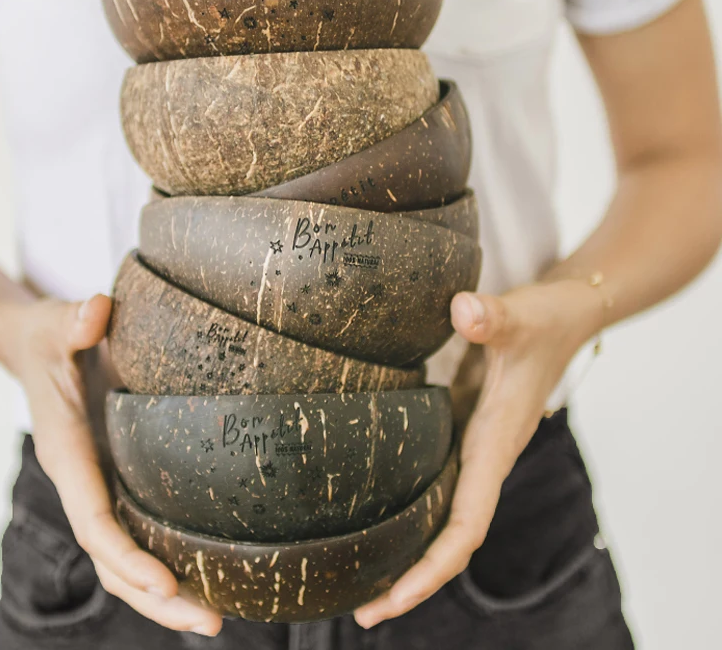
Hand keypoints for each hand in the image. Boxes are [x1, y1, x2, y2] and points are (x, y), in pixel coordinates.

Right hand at [0, 293, 222, 635]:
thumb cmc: (48, 338)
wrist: (35, 346)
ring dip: (166, 591)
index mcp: (68, 453)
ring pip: (127, 554)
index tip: (164, 583)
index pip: (93, 517)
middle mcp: (84, 479)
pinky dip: (167, 558)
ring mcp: (102, 483)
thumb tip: (96, 311)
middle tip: (212, 625)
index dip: (124, 554)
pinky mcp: (118, 476)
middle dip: (155, 596)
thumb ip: (71, 319)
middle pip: (114, 557)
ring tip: (217, 619)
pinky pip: (139, 529)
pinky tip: (208, 573)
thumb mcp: (56, 323)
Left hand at [354, 279, 602, 627]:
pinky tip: (375, 505)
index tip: (393, 598)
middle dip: (410, 578)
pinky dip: (409, 502)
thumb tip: (464, 311)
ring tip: (356, 574)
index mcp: (495, 446)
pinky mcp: (460, 426)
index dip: (432, 567)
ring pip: (439, 512)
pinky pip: (434, 478)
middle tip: (358, 609)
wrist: (564, 315)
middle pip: (448, 536)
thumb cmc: (545, 321)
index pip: (466, 525)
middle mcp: (482, 456)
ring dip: (406, 547)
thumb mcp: (521, 317)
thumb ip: (493, 317)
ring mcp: (471, 445)